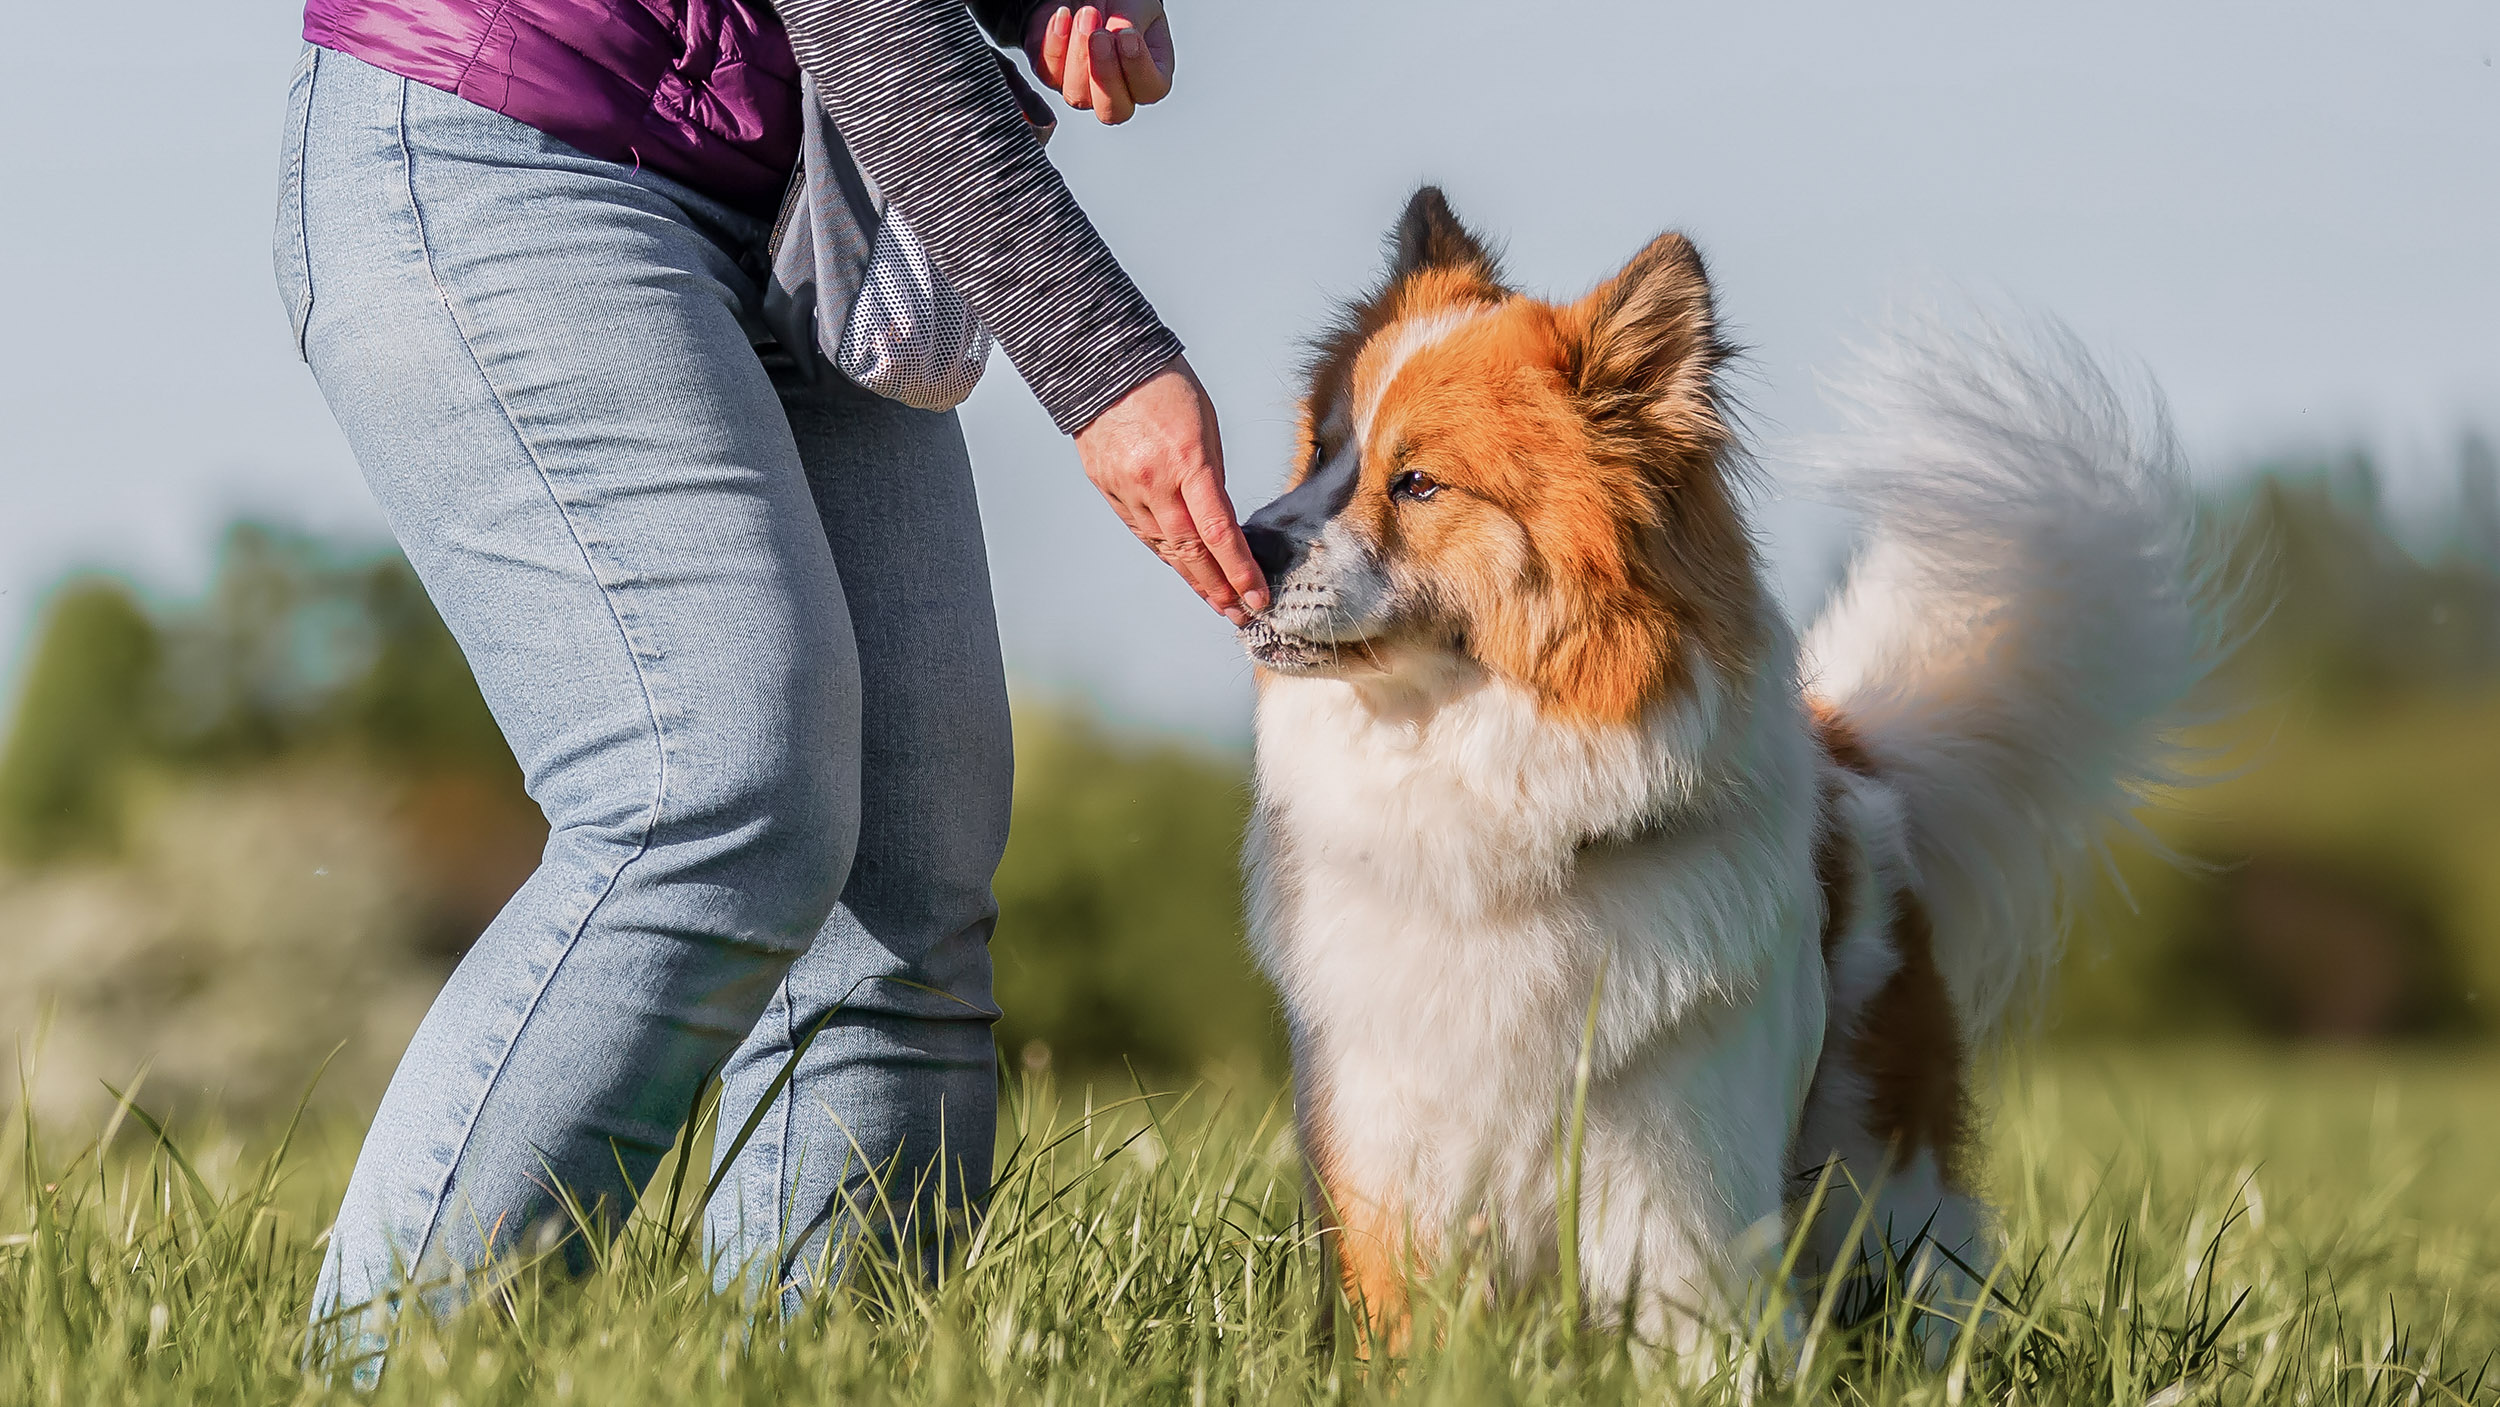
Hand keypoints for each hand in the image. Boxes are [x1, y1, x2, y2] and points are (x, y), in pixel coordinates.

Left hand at [1022, 2, 1173, 125]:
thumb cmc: (1120, 1)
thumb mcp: (1138, 6)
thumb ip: (1133, 24)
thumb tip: (1118, 33)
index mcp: (1147, 74)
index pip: (1149, 90)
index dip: (1137, 68)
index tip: (1128, 35)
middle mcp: (1115, 89)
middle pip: (1112, 110)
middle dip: (1105, 74)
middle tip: (1101, 35)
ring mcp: (1082, 86)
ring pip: (1077, 95)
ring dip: (1078, 56)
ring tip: (1084, 16)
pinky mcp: (1052, 73)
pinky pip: (1049, 72)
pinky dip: (1055, 44)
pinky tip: (1063, 16)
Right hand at [1074, 356, 1268, 623]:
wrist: (1106, 369)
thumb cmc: (1166, 388)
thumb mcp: (1207, 428)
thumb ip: (1213, 479)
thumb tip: (1223, 523)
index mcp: (1186, 463)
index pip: (1218, 532)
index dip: (1239, 570)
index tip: (1257, 595)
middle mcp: (1154, 484)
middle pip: (1191, 552)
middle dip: (1219, 588)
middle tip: (1240, 613)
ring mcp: (1127, 491)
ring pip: (1165, 550)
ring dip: (1194, 579)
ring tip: (1217, 601)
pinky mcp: (1109, 492)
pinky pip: (1142, 533)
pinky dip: (1166, 554)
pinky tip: (1184, 569)